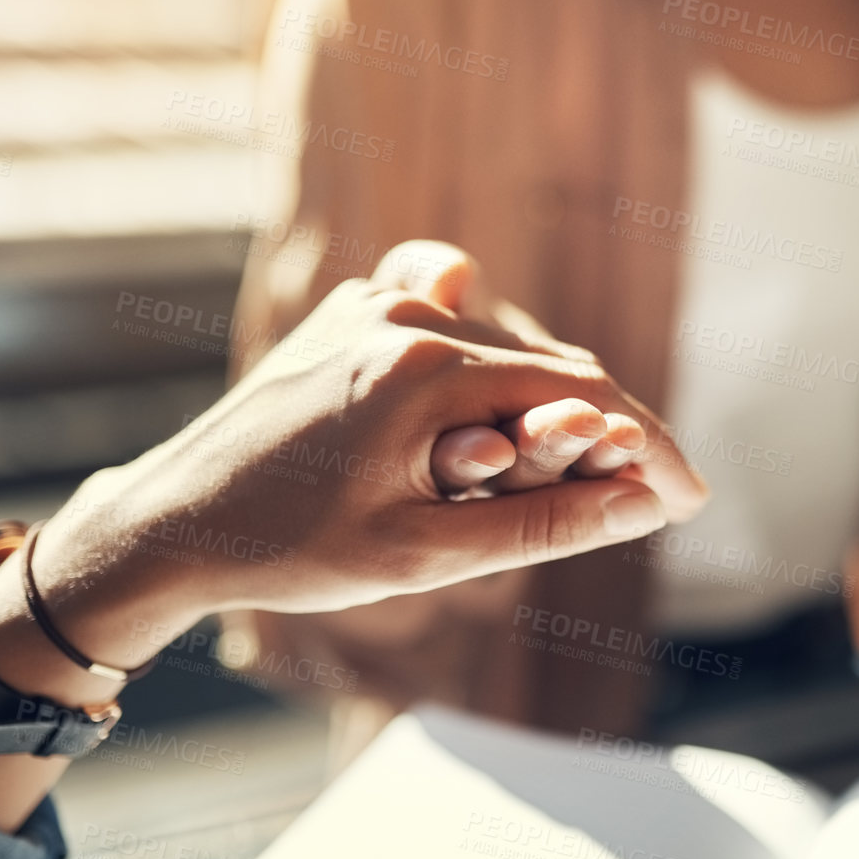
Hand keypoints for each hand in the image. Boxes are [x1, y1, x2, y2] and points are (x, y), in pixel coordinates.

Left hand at [0, 269, 707, 830]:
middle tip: (650, 497)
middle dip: (605, 432)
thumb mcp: (425, 555)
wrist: (168, 525)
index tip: (689, 496)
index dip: (645, 448)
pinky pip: (452, 319)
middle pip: (548, 365)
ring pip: (504, 348)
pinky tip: (495, 406)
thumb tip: (641, 505)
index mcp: (424, 366)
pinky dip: (488, 362)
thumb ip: (544, 523)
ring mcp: (372, 304)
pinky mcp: (351, 314)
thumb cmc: (286, 551)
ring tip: (575, 473)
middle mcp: (403, 312)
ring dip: (546, 406)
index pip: (577, 393)